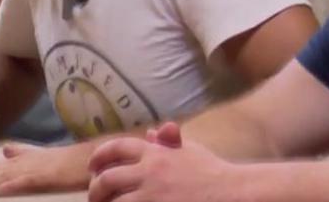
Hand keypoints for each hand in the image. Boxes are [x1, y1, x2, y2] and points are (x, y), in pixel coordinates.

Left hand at [0, 141, 91, 195]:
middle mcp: (20, 165)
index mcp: (18, 162)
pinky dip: (9, 187)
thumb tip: (6, 150)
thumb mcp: (39, 157)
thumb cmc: (64, 161)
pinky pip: (24, 184)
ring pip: (0, 178)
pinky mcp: (44, 179)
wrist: (87, 159)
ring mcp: (31, 171)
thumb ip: (21, 153)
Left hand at [88, 123, 237, 201]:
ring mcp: (153, 197)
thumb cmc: (215, 175)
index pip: (116, 148)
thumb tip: (150, 134)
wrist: (236, 195)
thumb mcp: (190, 152)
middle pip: (106, 180)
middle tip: (94, 197)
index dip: (99, 157)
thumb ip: (168, 143)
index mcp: (155, 153)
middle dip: (95, 190)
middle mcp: (150, 173)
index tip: (92, 168)